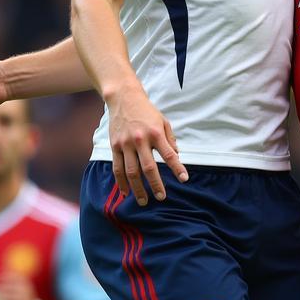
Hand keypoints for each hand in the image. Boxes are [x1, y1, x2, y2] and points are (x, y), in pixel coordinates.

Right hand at [109, 84, 187, 205]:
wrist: (123, 98)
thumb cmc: (146, 111)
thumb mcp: (163, 121)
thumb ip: (170, 139)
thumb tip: (177, 156)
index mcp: (156, 133)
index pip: (169, 154)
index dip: (177, 168)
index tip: (184, 179)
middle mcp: (140, 140)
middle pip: (148, 168)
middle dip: (156, 184)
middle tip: (162, 197)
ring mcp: (125, 144)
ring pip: (131, 172)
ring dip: (138, 189)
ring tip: (144, 201)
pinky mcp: (114, 146)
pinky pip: (118, 168)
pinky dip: (121, 182)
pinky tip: (126, 192)